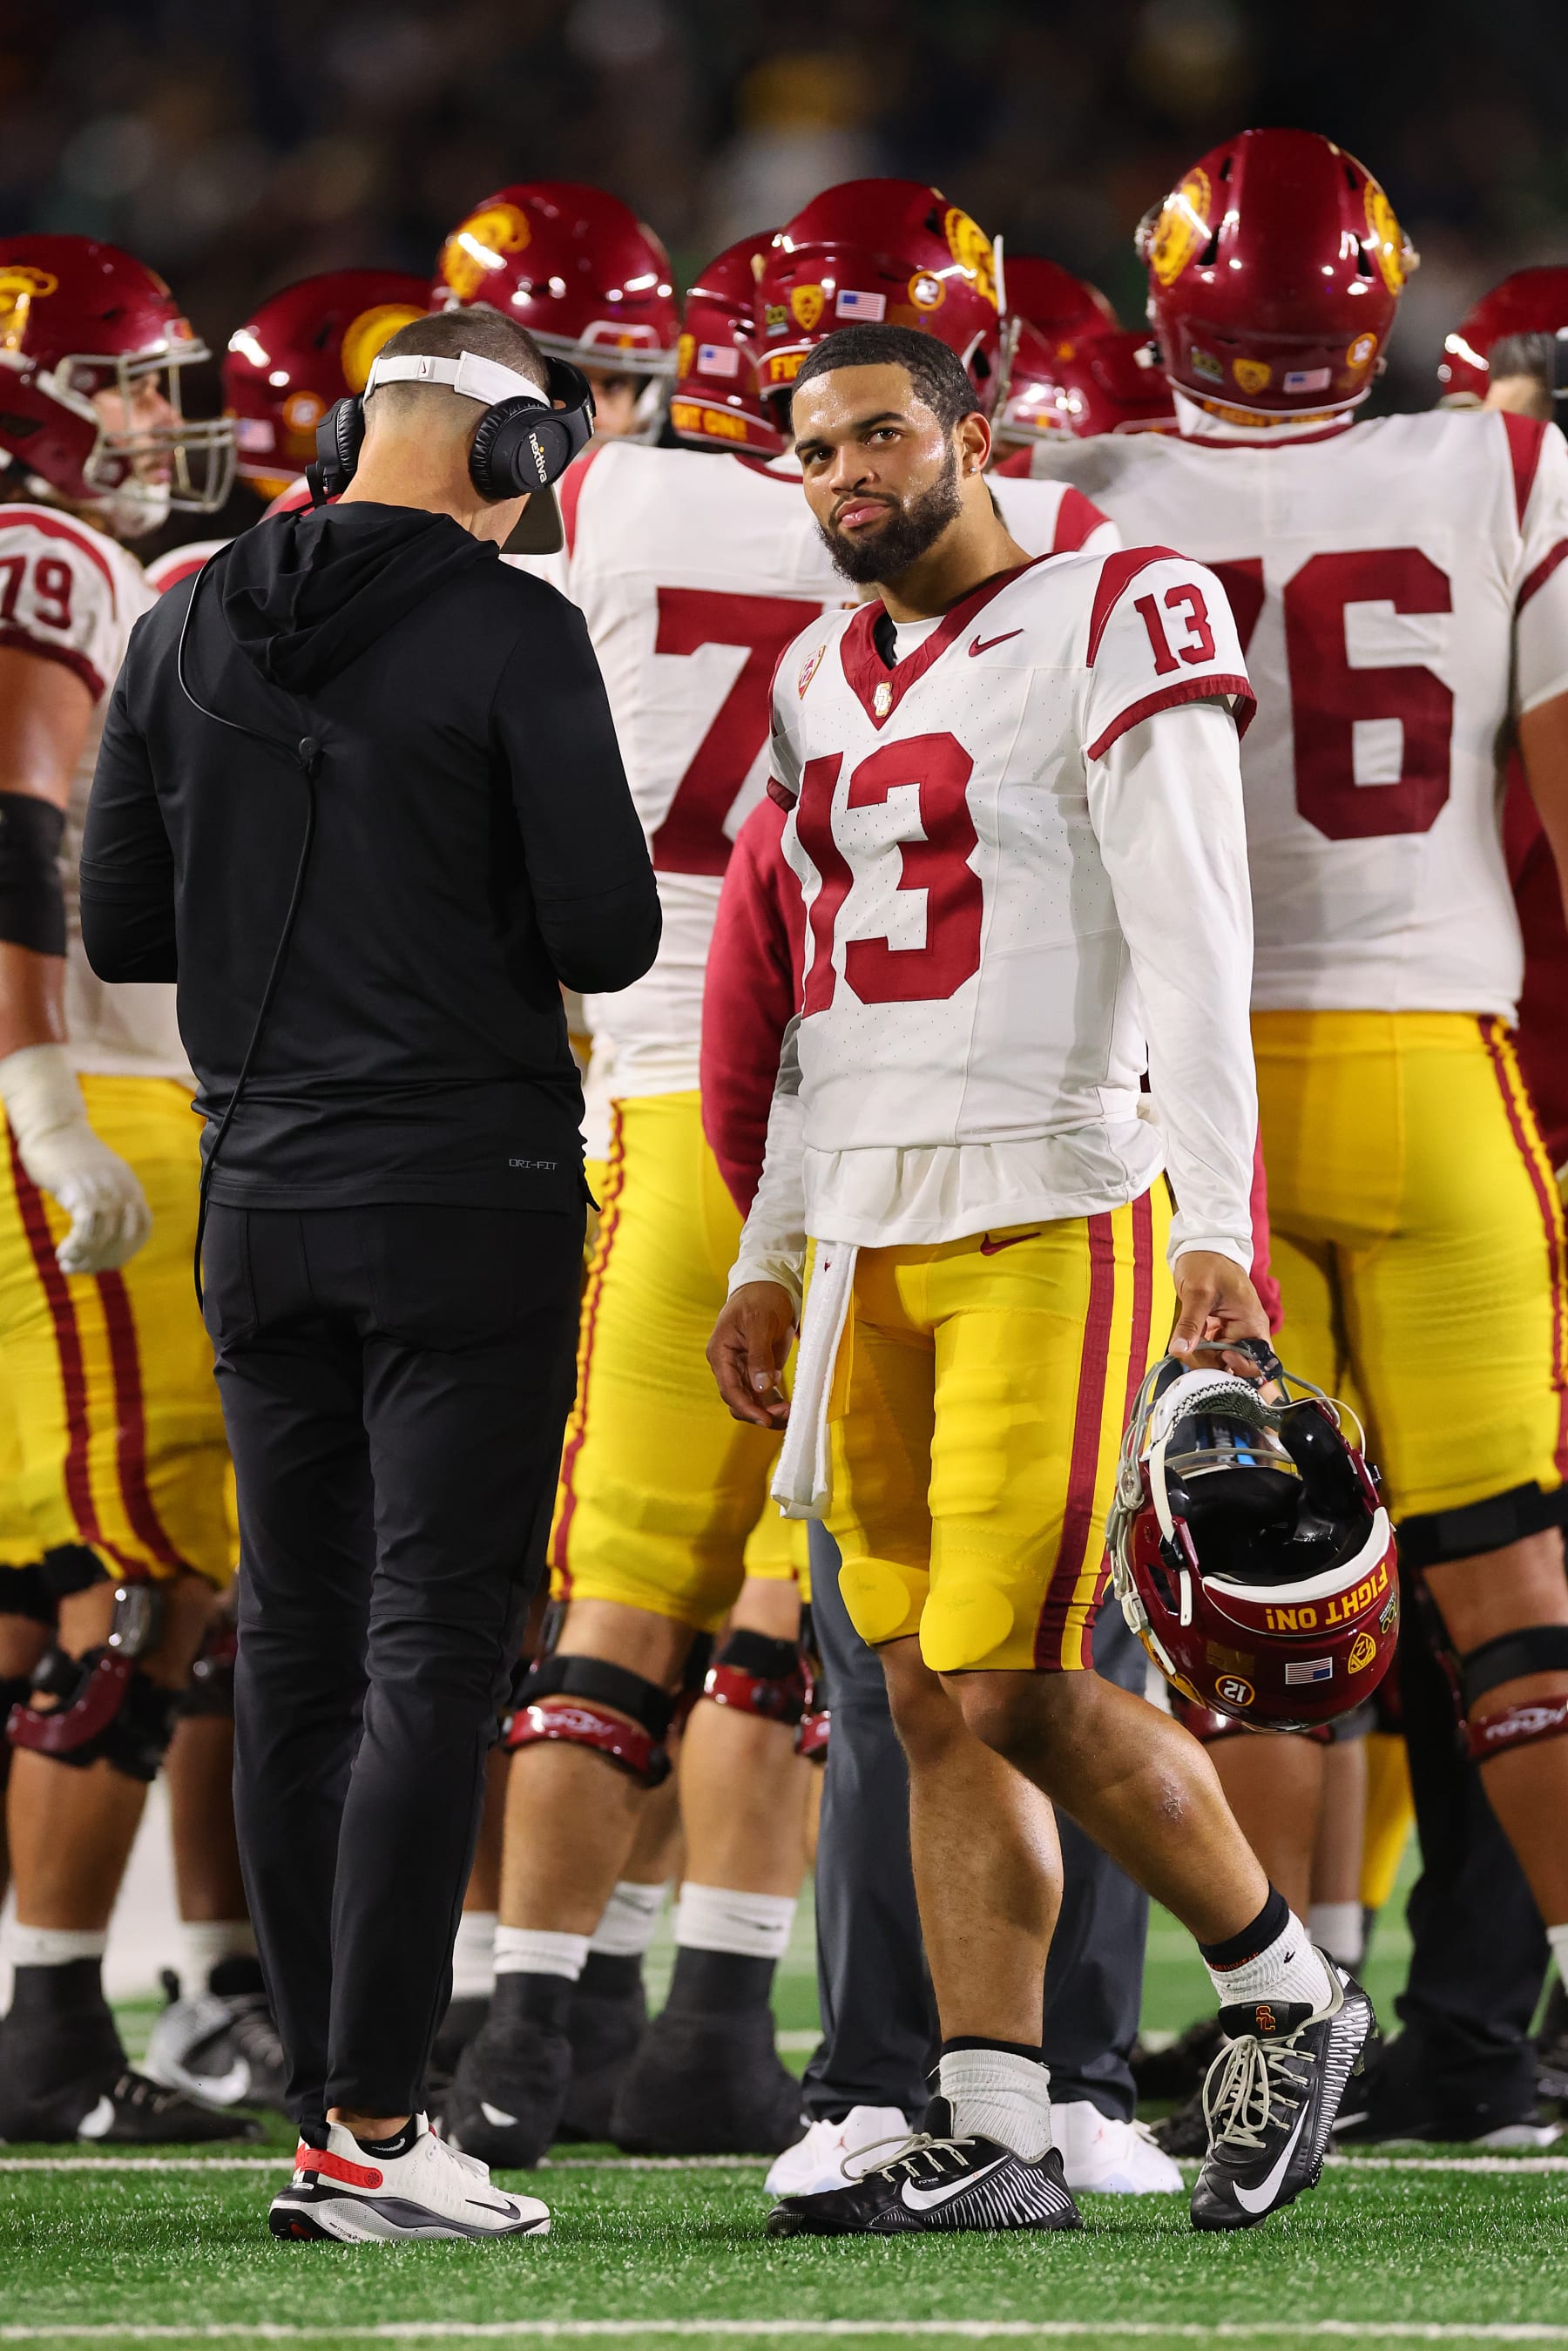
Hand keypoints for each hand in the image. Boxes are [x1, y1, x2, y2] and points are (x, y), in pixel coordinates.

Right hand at [21, 1116, 152, 1273]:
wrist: (53, 1128)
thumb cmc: (71, 1157)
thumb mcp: (100, 1180)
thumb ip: (108, 1202)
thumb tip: (103, 1236)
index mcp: (132, 1187)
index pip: (143, 1230)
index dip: (125, 1252)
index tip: (105, 1262)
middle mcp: (124, 1190)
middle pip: (126, 1239)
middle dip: (104, 1261)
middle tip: (81, 1268)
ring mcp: (104, 1190)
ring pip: (106, 1239)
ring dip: (87, 1259)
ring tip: (68, 1264)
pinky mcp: (81, 1192)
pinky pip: (87, 1231)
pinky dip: (76, 1248)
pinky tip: (63, 1253)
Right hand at [707, 1281, 795, 1427]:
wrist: (769, 1286)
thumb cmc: (759, 1298)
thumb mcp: (759, 1322)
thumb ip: (759, 1355)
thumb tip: (762, 1387)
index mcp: (721, 1354)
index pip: (729, 1389)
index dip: (746, 1408)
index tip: (765, 1419)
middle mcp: (729, 1366)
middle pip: (739, 1401)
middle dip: (760, 1413)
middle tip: (787, 1413)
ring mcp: (745, 1370)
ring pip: (752, 1402)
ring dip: (769, 1412)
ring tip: (791, 1412)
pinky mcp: (760, 1371)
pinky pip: (764, 1396)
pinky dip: (775, 1404)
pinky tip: (789, 1407)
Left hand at [1169, 1250, 1268, 1370]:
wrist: (1200, 1248)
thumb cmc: (1208, 1263)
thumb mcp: (1198, 1293)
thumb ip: (1190, 1324)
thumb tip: (1180, 1350)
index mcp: (1252, 1323)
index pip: (1259, 1362)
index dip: (1241, 1367)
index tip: (1221, 1358)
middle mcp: (1245, 1331)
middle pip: (1234, 1365)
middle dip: (1210, 1363)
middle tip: (1189, 1351)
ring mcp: (1230, 1331)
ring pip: (1218, 1360)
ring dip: (1199, 1357)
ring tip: (1184, 1342)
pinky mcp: (1216, 1330)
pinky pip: (1208, 1350)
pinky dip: (1195, 1349)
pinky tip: (1185, 1341)